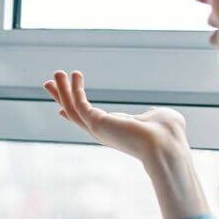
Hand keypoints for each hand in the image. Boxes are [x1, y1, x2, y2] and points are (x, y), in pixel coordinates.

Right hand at [44, 70, 209, 218]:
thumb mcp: (159, 118)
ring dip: (62, 90)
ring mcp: (98, 129)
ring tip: (57, 73)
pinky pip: (78, 104)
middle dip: (61, 97)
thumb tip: (153, 113)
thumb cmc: (169, 134)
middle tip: (49, 83)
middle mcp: (103, 131)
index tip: (61, 109)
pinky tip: (75, 74)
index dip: (74, 113)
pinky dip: (73, 89)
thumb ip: (152, 114)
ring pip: (72, 108)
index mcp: (115, 131)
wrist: (166, 145)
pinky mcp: (96, 123)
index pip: (88, 121)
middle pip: (74, 114)